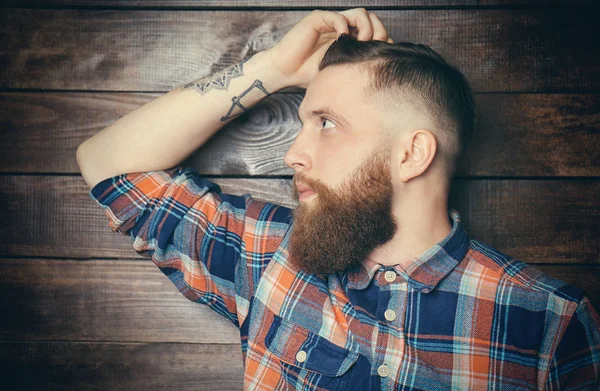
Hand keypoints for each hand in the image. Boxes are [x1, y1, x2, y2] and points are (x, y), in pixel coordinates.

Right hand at [265, 8, 393, 88]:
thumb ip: (357, 66)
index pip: (375, 31)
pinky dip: (344, 27)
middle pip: (372, 19)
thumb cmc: (309, 75)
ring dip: (366, 27)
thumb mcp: (340, 73)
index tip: (384, 54)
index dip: (383, 39)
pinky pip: (339, 17)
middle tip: (376, 46)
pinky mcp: (319, 19)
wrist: (285, 72)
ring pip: (360, 14)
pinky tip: (342, 41)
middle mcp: (342, 28)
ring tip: (363, 42)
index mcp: (349, 39)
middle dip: (379, 31)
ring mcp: (331, 22)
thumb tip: (381, 69)